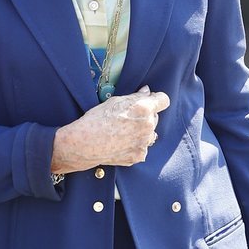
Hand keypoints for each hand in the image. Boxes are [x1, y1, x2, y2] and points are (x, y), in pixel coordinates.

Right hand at [50, 86, 169, 173]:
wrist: (85, 144)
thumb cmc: (96, 119)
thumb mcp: (115, 101)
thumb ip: (135, 97)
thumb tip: (147, 93)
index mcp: (143, 109)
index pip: (163, 100)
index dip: (157, 99)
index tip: (151, 100)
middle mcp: (148, 126)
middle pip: (155, 117)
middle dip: (146, 116)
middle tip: (127, 118)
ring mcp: (145, 143)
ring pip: (149, 133)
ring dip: (142, 131)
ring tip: (123, 132)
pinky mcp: (139, 155)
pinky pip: (142, 147)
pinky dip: (135, 145)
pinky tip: (121, 143)